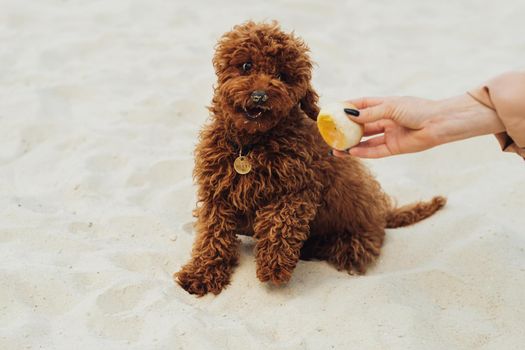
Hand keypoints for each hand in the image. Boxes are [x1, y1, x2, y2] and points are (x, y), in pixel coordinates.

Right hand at [335, 94, 504, 157]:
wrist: (440, 123)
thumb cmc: (419, 109)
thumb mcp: (391, 107)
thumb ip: (371, 113)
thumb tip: (350, 115)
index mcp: (385, 105)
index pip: (361, 105)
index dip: (347, 108)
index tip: (332, 110)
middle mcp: (385, 120)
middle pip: (361, 125)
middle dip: (346, 129)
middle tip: (331, 133)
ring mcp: (389, 134)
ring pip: (366, 140)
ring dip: (351, 144)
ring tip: (336, 148)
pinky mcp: (394, 147)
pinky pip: (375, 151)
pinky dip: (363, 152)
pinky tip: (351, 152)